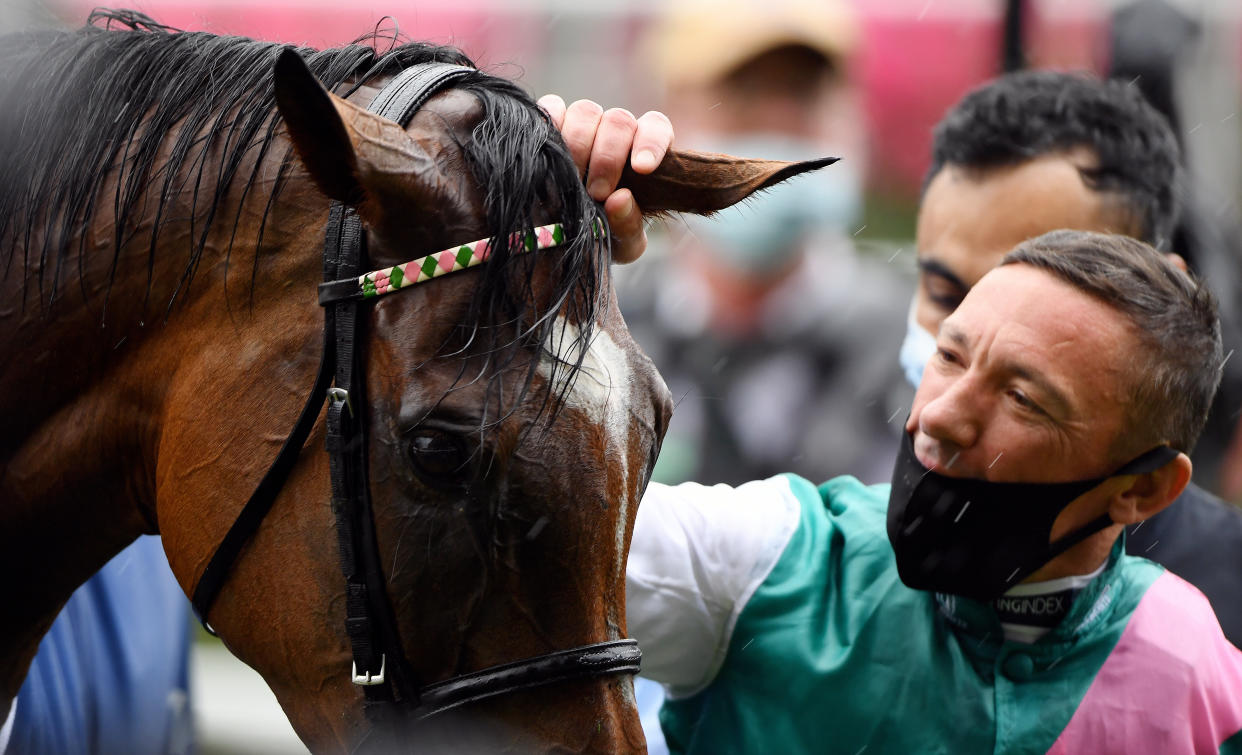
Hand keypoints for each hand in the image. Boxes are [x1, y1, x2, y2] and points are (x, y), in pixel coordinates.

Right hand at [538, 95, 672, 262]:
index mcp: (641, 152)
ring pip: (586, 112)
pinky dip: (550, 126)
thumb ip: (628, 227)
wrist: (562, 240)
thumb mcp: (622, 245)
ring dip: (578, 145)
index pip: (655, 128)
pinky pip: (550, 110)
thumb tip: (620, 200)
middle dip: (608, 157)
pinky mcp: (548, 122)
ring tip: (570, 181)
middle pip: (619, 120)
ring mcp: (581, 123)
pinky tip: (546, 155)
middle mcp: (614, 132)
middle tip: (597, 193)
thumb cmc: (603, 238)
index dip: (651, 143)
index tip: (643, 168)